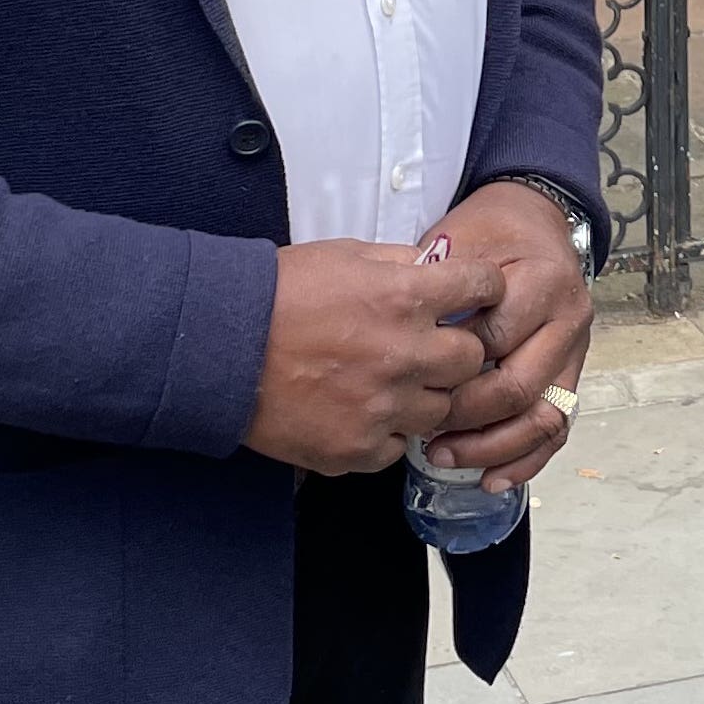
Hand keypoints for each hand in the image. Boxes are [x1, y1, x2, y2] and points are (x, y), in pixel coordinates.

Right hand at [242, 239, 502, 473]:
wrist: (219, 347)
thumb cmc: (278, 293)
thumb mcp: (343, 255)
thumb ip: (398, 262)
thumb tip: (436, 268)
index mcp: (404, 296)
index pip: (484, 287)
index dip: (484, 289)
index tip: (477, 295)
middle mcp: (404, 354)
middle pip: (473, 359)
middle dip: (459, 350)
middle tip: (432, 347)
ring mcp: (383, 407)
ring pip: (441, 410)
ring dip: (425, 395)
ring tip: (391, 383)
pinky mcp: (358, 448)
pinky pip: (399, 446)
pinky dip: (387, 431)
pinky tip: (362, 411)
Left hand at [420, 180, 594, 489]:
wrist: (537, 222)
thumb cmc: (489, 232)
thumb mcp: (459, 239)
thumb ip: (436, 283)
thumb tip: (396, 331)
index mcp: (542, 280)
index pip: (492, 339)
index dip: (447, 365)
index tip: (407, 378)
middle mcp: (569, 318)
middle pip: (518, 386)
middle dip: (464, 415)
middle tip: (420, 427)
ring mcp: (576, 352)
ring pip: (543, 418)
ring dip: (492, 447)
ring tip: (443, 457)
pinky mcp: (572, 375)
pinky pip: (557, 430)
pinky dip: (524, 461)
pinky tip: (489, 479)